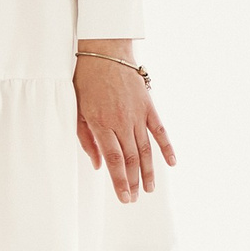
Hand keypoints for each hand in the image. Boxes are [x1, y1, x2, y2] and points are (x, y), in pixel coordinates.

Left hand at [75, 49, 175, 202]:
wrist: (104, 51)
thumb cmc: (85, 80)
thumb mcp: (77, 110)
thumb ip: (86, 139)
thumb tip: (97, 165)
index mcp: (101, 123)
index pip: (114, 160)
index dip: (120, 181)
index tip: (124, 198)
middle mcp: (122, 121)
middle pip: (131, 158)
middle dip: (133, 181)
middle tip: (133, 199)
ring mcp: (137, 113)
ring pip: (146, 148)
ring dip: (148, 171)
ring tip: (149, 189)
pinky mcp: (148, 105)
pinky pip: (160, 130)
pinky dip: (167, 147)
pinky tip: (171, 163)